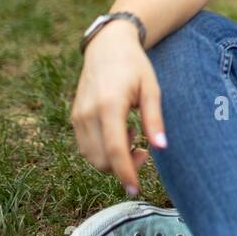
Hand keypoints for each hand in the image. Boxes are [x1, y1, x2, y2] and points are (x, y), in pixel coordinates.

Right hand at [71, 21, 167, 195]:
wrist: (107, 46)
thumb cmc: (134, 66)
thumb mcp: (152, 89)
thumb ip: (155, 119)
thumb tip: (162, 147)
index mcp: (109, 106)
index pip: (114, 150)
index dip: (125, 173)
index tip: (134, 189)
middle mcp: (88, 113)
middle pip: (101, 160)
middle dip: (123, 166)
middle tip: (144, 150)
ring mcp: (78, 116)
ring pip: (91, 157)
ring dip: (112, 158)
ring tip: (132, 135)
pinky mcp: (74, 117)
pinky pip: (86, 146)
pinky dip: (103, 150)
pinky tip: (119, 131)